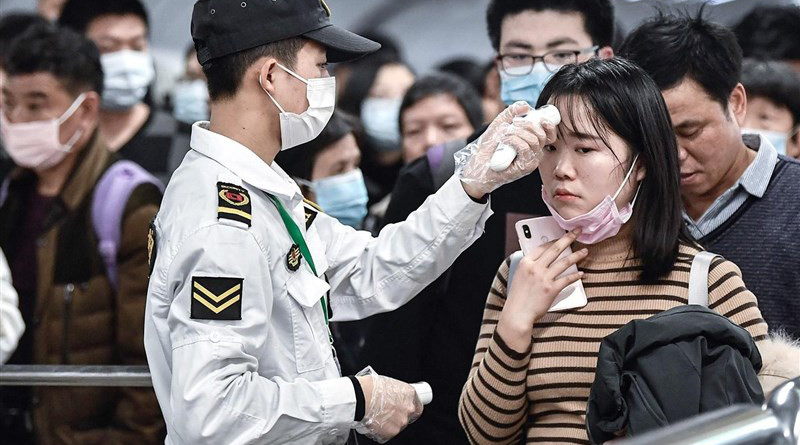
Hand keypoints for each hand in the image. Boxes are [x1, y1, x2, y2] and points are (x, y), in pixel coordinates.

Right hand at [355, 372, 422, 442]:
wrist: (360, 397)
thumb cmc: (370, 387)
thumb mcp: (387, 382)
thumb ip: (395, 391)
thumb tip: (393, 396)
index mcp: (409, 393)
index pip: (418, 404)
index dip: (410, 406)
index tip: (404, 408)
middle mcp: (409, 408)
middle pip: (408, 415)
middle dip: (399, 414)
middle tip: (388, 411)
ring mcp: (401, 421)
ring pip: (399, 424)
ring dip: (391, 421)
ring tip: (379, 415)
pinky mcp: (392, 431)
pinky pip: (389, 432)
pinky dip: (383, 429)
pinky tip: (376, 421)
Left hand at [459, 101, 557, 198]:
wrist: (477, 165)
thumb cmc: (488, 148)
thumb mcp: (499, 126)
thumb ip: (510, 114)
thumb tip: (525, 105)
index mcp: (532, 145)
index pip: (549, 136)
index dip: (549, 126)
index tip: (540, 118)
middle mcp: (534, 154)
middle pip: (542, 136)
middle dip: (528, 124)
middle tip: (513, 122)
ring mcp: (530, 162)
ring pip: (533, 141)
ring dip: (517, 132)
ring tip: (504, 134)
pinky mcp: (524, 168)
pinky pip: (525, 148)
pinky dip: (514, 140)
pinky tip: (504, 140)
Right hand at [497, 229, 586, 349]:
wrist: (517, 314)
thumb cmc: (518, 298)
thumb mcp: (520, 277)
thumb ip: (530, 267)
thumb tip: (543, 262)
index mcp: (525, 263)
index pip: (542, 247)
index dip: (554, 240)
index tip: (561, 237)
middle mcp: (535, 268)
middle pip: (555, 249)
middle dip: (568, 238)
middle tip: (577, 232)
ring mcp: (544, 278)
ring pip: (564, 262)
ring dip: (576, 255)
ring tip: (584, 251)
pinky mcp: (552, 289)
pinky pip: (567, 279)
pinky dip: (575, 276)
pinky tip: (581, 273)